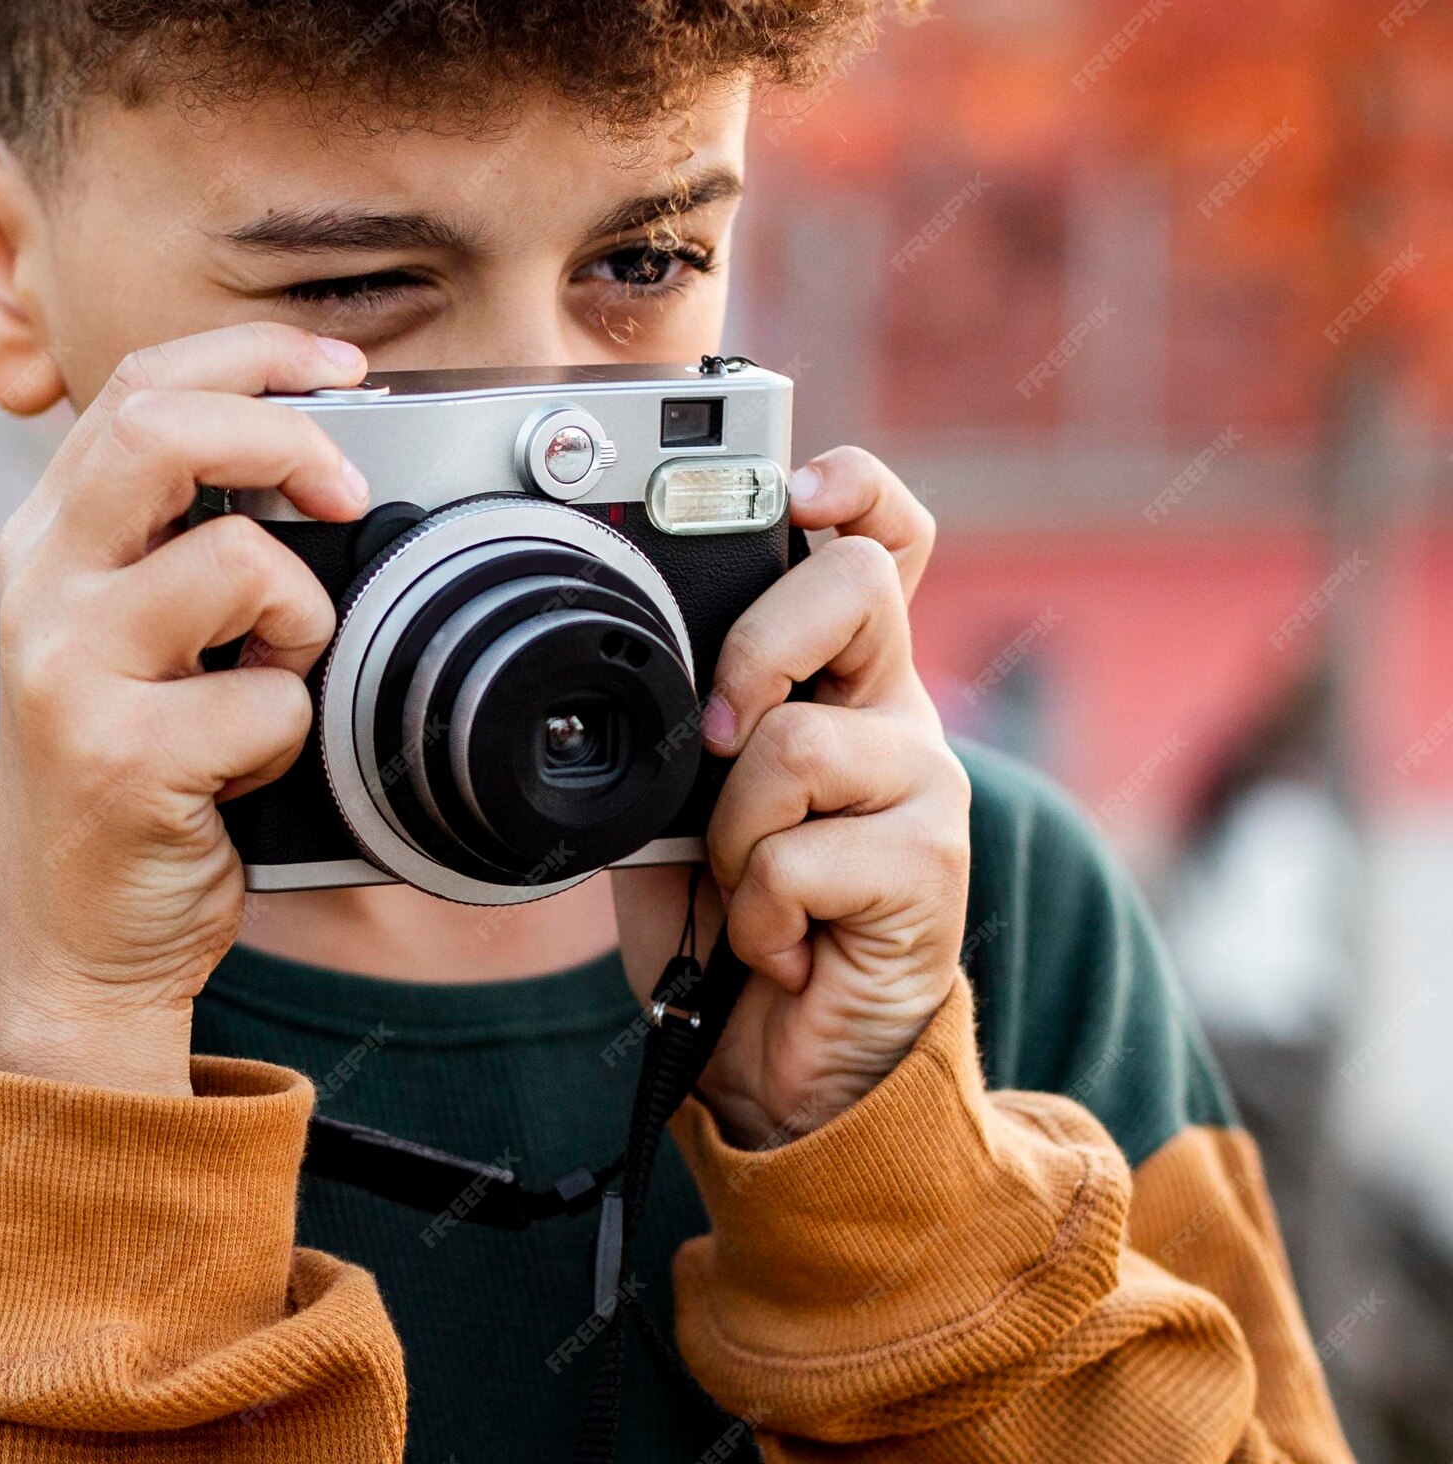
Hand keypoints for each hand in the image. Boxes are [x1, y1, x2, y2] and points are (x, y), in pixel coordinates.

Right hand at [0, 324, 369, 1094]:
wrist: (75, 936)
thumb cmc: (131, 770)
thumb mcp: (131, 632)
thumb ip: (182, 540)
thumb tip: (318, 457)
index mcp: (53, 538)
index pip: (141, 384)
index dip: (253, 356)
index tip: (343, 370)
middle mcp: (41, 586)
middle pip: (161, 429)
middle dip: (285, 437)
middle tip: (345, 489)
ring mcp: (68, 670)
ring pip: (238, 560)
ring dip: (303, 613)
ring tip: (279, 669)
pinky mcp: (116, 758)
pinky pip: (268, 702)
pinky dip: (292, 732)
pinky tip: (248, 767)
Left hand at [611, 448, 969, 1148]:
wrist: (786, 1068)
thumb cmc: (727, 923)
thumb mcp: (677, 803)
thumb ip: (676, 729)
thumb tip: (623, 677)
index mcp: (836, 680)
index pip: (881, 542)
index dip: (854, 489)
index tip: (798, 486)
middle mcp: (892, 713)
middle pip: (856, 584)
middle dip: (756, 646)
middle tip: (716, 740)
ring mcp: (923, 785)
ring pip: (795, 740)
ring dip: (732, 836)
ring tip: (742, 892)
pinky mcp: (930, 868)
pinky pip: (797, 855)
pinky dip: (754, 914)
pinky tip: (776, 947)